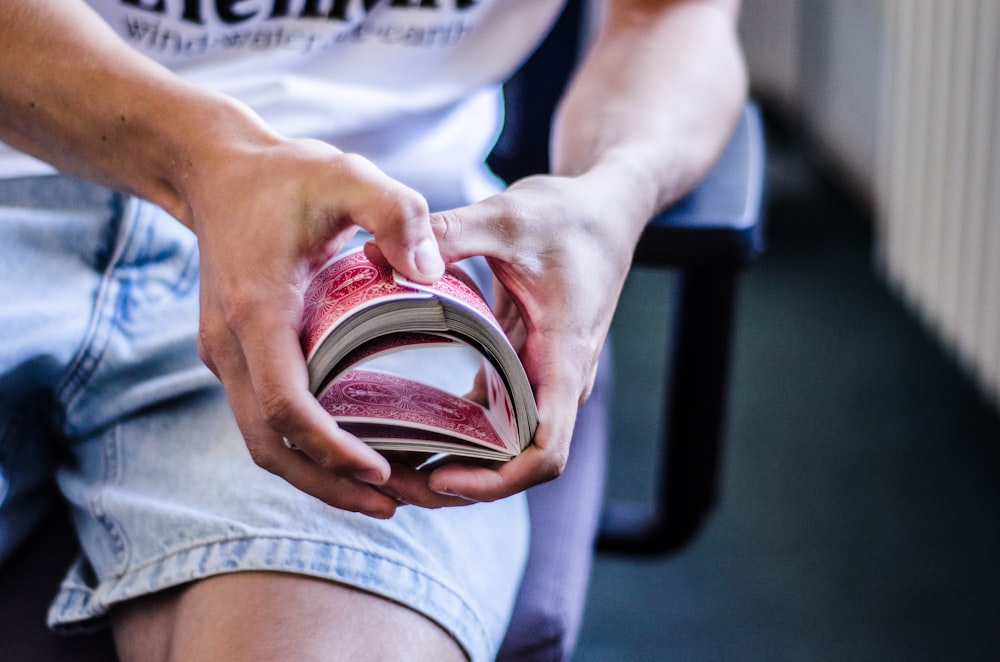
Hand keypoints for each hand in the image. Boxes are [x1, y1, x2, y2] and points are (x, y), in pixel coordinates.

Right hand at [187, 136, 445, 518]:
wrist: (218, 172)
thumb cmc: (286, 176)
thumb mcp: (348, 176)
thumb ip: (395, 213)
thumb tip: (434, 272)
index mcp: (256, 313)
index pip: (287, 408)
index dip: (333, 450)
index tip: (384, 471)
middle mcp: (231, 347)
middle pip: (271, 446)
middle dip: (331, 485)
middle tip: (397, 506)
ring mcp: (227, 357)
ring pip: (265, 443)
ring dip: (318, 477)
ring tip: (385, 496)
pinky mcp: (236, 357)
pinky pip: (267, 421)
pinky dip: (307, 450)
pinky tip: (354, 455)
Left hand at [377, 173, 640, 506]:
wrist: (606, 210)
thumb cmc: (569, 216)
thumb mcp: (506, 217)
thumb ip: (447, 233)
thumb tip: (376, 253)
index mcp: (562, 358)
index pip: (545, 452)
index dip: (496, 481)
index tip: (441, 476)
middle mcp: (557, 381)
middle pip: (516, 464)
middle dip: (459, 483)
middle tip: (392, 481)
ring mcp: (542, 379)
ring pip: (504, 448)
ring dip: (455, 464)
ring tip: (392, 464)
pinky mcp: (525, 367)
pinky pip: (494, 418)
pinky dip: (457, 433)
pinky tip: (410, 427)